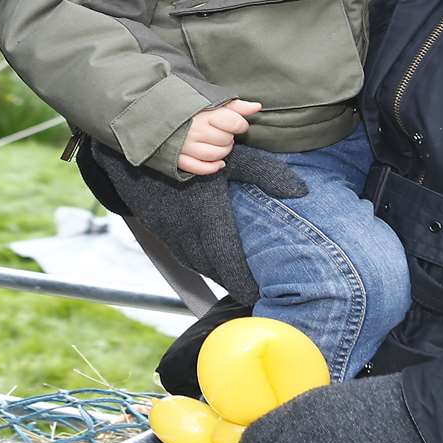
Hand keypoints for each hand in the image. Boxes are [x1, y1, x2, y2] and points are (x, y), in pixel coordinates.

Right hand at [91, 144, 305, 307]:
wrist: (140, 150)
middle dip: (235, 281)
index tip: (260, 293)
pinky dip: (200, 264)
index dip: (245, 283)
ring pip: (197, 266)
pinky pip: (183, 256)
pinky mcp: (161, 232)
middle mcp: (188, 234)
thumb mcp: (233, 158)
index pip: (229, 265)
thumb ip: (266, 174)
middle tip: (255, 289)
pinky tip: (212, 263)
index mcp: (209, 220)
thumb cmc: (191, 149)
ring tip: (238, 279)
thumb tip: (301, 191)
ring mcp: (171, 235)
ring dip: (217, 274)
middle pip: (215, 271)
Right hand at [178, 99, 261, 175]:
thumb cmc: (187, 104)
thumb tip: (257, 107)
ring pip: (214, 155)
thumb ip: (235, 105)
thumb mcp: (211, 99)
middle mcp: (195, 130)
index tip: (237, 123)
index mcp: (204, 113)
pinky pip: (199, 168)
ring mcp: (186, 146)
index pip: (234, 123)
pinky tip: (219, 164)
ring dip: (223, 152)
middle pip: (225, 140)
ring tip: (220, 144)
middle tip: (224, 132)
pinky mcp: (177, 158)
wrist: (155, 110)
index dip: (240, 124)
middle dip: (229, 137)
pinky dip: (211, 168)